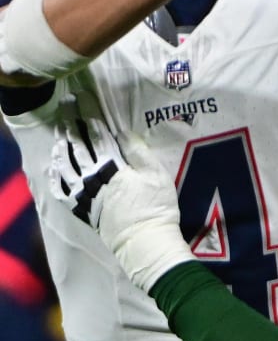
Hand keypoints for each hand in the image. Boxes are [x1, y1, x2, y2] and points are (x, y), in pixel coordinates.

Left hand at [49, 103, 191, 290]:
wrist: (145, 242)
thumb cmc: (156, 208)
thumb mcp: (157, 176)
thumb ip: (138, 152)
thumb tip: (124, 132)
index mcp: (111, 167)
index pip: (96, 134)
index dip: (90, 114)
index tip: (84, 98)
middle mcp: (92, 178)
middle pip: (77, 145)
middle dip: (72, 123)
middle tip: (67, 105)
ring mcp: (84, 194)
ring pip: (66, 164)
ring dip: (62, 144)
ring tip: (61, 131)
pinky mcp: (82, 209)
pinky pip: (62, 189)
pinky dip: (57, 175)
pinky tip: (56, 165)